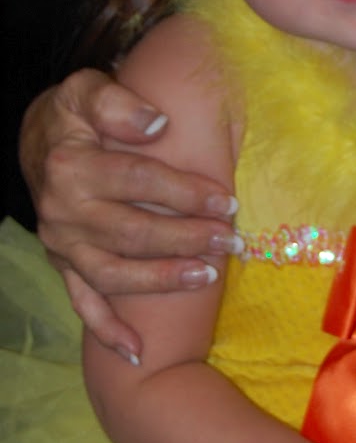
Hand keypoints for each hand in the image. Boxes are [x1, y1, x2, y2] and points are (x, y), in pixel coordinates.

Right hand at [22, 71, 236, 355]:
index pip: (139, 182)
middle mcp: (63, 211)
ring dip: (161, 280)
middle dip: (186, 239)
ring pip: (113, 273)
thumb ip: (117, 103)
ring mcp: (61, 244)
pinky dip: (107, 331)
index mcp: (73, 166)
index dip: (185, 193)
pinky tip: (137, 353)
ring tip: (207, 277)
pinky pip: (83, 303)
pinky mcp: (62, 265)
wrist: (36, 140)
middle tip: (231, 241)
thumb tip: (156, 123)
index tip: (225, 202)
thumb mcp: (86, 89)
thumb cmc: (75, 114)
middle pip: (132, 232)